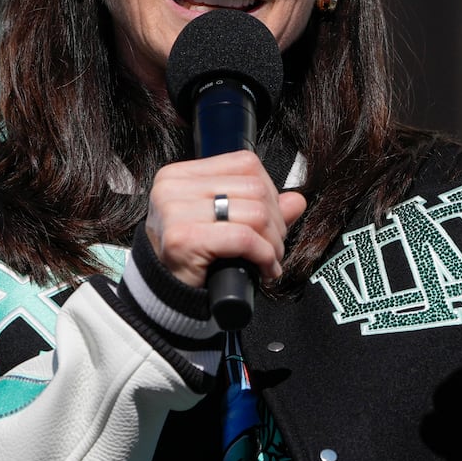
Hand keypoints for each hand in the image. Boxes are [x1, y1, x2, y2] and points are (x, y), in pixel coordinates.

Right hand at [145, 151, 306, 288]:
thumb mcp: (224, 225)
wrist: (166, 296)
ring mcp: (175, 211)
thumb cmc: (190, 260)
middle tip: (273, 245)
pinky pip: (243, 238)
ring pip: (254, 213)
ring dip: (273, 242)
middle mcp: (173, 187)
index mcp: (180, 175)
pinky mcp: (183, 237)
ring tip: (269, 259)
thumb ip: (259, 208)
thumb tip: (296, 200)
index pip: (245, 164)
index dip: (270, 192)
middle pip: (254, 188)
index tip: (270, 219)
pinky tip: (264, 269)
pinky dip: (264, 256)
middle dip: (275, 221)